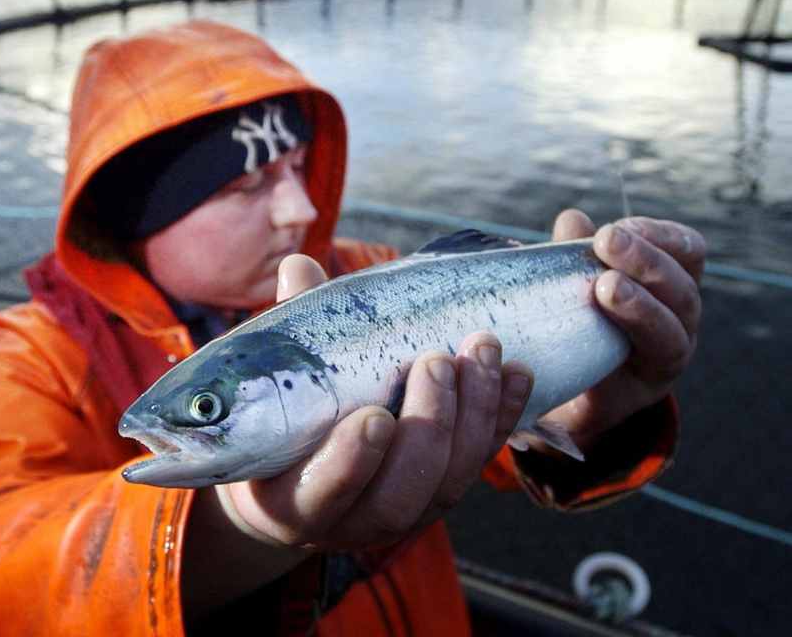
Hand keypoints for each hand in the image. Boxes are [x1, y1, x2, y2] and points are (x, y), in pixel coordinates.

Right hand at [223, 255, 533, 551]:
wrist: (302, 473)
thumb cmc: (282, 420)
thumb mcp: (275, 387)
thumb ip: (288, 333)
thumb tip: (297, 268)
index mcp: (293, 500)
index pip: (322, 495)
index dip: (351, 463)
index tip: (373, 418)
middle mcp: (353, 522)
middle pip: (399, 496)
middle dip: (427, 428)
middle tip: (434, 362)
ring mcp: (406, 513)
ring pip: (448, 484)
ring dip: (472, 417)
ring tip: (480, 351)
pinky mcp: (444, 493)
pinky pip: (480, 464)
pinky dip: (501, 419)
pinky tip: (516, 373)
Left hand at [545, 209, 704, 449]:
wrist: (567, 387)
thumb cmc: (581, 322)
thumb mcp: (577, 281)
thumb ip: (579, 253)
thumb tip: (573, 219)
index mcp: (672, 285)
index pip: (689, 253)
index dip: (663, 236)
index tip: (626, 226)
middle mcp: (681, 322)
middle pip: (682, 290)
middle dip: (647, 262)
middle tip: (608, 241)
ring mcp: (667, 360)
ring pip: (670, 333)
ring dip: (640, 305)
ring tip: (606, 287)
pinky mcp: (642, 391)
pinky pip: (643, 372)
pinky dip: (620, 351)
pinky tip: (592, 334)